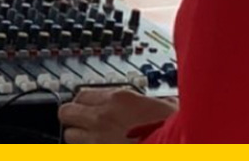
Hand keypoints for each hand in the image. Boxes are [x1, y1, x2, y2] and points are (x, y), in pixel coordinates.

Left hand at [58, 87, 176, 143]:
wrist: (182, 146)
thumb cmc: (176, 131)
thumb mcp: (166, 107)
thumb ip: (148, 103)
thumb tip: (154, 103)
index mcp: (119, 100)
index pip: (81, 94)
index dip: (85, 102)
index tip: (89, 107)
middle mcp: (102, 118)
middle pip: (66, 112)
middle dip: (74, 118)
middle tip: (85, 123)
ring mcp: (98, 141)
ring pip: (70, 136)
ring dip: (79, 138)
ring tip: (93, 141)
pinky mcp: (100, 156)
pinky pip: (82, 153)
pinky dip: (88, 151)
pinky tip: (101, 150)